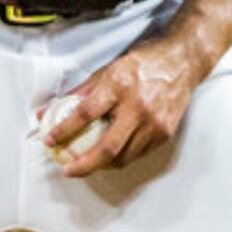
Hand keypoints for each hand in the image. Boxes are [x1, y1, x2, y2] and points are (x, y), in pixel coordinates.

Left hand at [40, 0, 231, 178]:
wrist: (182, 61)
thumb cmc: (144, 63)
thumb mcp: (108, 70)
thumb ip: (79, 93)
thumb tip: (49, 110)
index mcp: (120, 86)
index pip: (86, 113)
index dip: (64, 130)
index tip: (50, 141)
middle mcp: (138, 107)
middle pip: (107, 147)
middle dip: (84, 165)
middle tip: (68, 170)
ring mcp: (154, 122)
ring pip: (124, 157)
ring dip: (102, 165)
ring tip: (87, 165)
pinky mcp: (165, 132)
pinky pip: (139, 154)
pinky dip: (122, 158)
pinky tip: (110, 157)